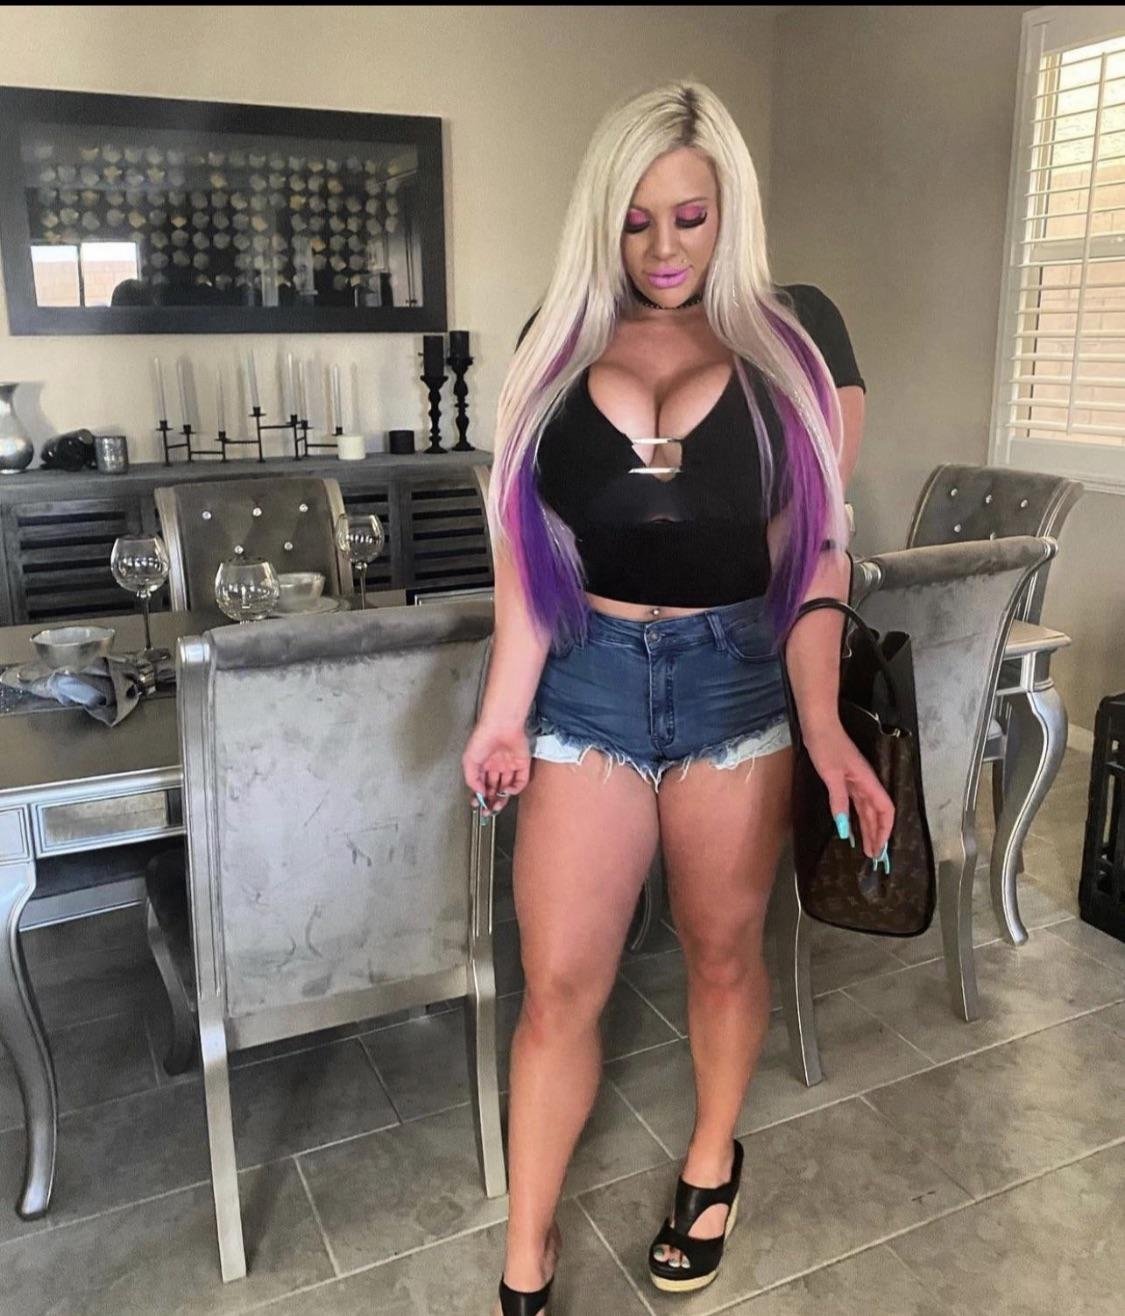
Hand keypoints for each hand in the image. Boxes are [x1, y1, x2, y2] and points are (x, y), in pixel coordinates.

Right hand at [462, 719, 531, 816]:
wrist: (501, 725)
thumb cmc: (483, 737)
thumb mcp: (469, 760)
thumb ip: (471, 779)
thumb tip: (478, 792)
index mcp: (484, 764)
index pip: (482, 784)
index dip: (480, 796)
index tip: (477, 804)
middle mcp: (497, 765)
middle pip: (495, 788)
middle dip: (490, 801)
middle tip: (487, 811)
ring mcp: (510, 766)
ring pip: (507, 787)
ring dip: (502, 799)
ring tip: (496, 806)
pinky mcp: (522, 764)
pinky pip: (521, 781)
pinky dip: (515, 789)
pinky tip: (508, 791)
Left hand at [803, 720, 893, 858]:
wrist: (819, 725)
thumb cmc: (826, 746)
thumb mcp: (831, 775)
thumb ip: (839, 801)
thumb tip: (845, 828)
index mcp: (867, 781)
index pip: (885, 809)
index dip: (886, 829)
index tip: (882, 847)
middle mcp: (866, 783)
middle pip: (877, 813)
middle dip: (878, 835)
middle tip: (874, 856)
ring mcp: (856, 781)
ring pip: (867, 809)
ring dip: (869, 828)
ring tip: (868, 847)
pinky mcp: (846, 779)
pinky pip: (856, 803)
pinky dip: (857, 817)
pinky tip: (852, 826)